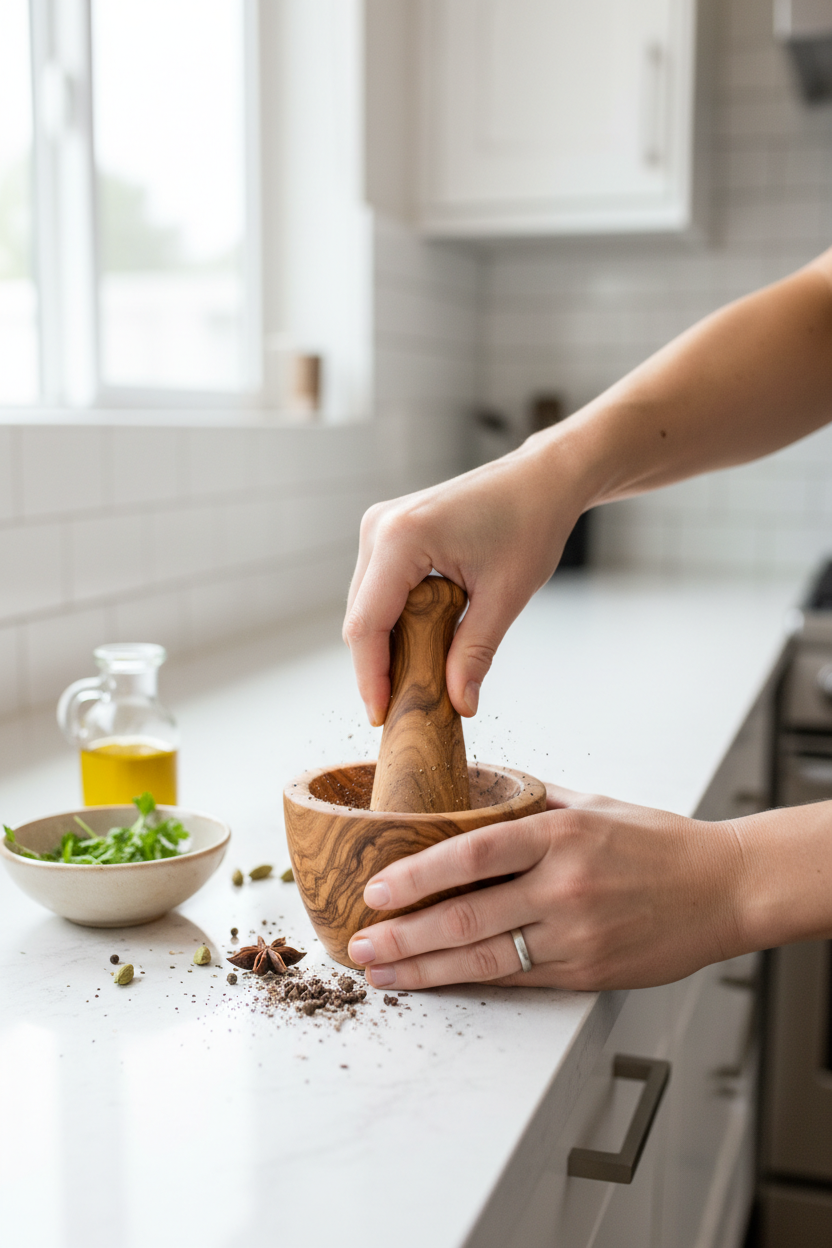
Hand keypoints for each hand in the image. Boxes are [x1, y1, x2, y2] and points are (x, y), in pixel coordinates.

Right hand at [343, 437, 588, 725]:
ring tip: (414, 681)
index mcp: (400, 538)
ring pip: (366, 604)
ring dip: (386, 643)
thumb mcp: (504, 596)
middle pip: (360, 616)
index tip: (381, 715)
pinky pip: (379, 587)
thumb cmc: (530, 523)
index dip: (370, 676)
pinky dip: (394, 620)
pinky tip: (418, 645)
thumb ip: (475, 653)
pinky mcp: (390, 529)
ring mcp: (380, 525)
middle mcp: (379, 527)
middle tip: (401, 708)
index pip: (367, 624)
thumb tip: (460, 705)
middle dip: (377, 665)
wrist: (541, 480)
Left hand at [347, 785, 746, 990]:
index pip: (473, 855)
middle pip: (466, 917)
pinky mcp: (586, 973)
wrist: (724, 889)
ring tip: (381, 972)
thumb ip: (531, 800)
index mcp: (561, 835)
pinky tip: (438, 981)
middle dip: (402, 935)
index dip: (417, 875)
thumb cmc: (658, 841)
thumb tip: (474, 789)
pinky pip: (517, 980)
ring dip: (424, 969)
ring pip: (484, 959)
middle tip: (360, 941)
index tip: (376, 889)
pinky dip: (471, 982)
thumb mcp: (593, 803)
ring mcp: (575, 936)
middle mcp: (564, 887)